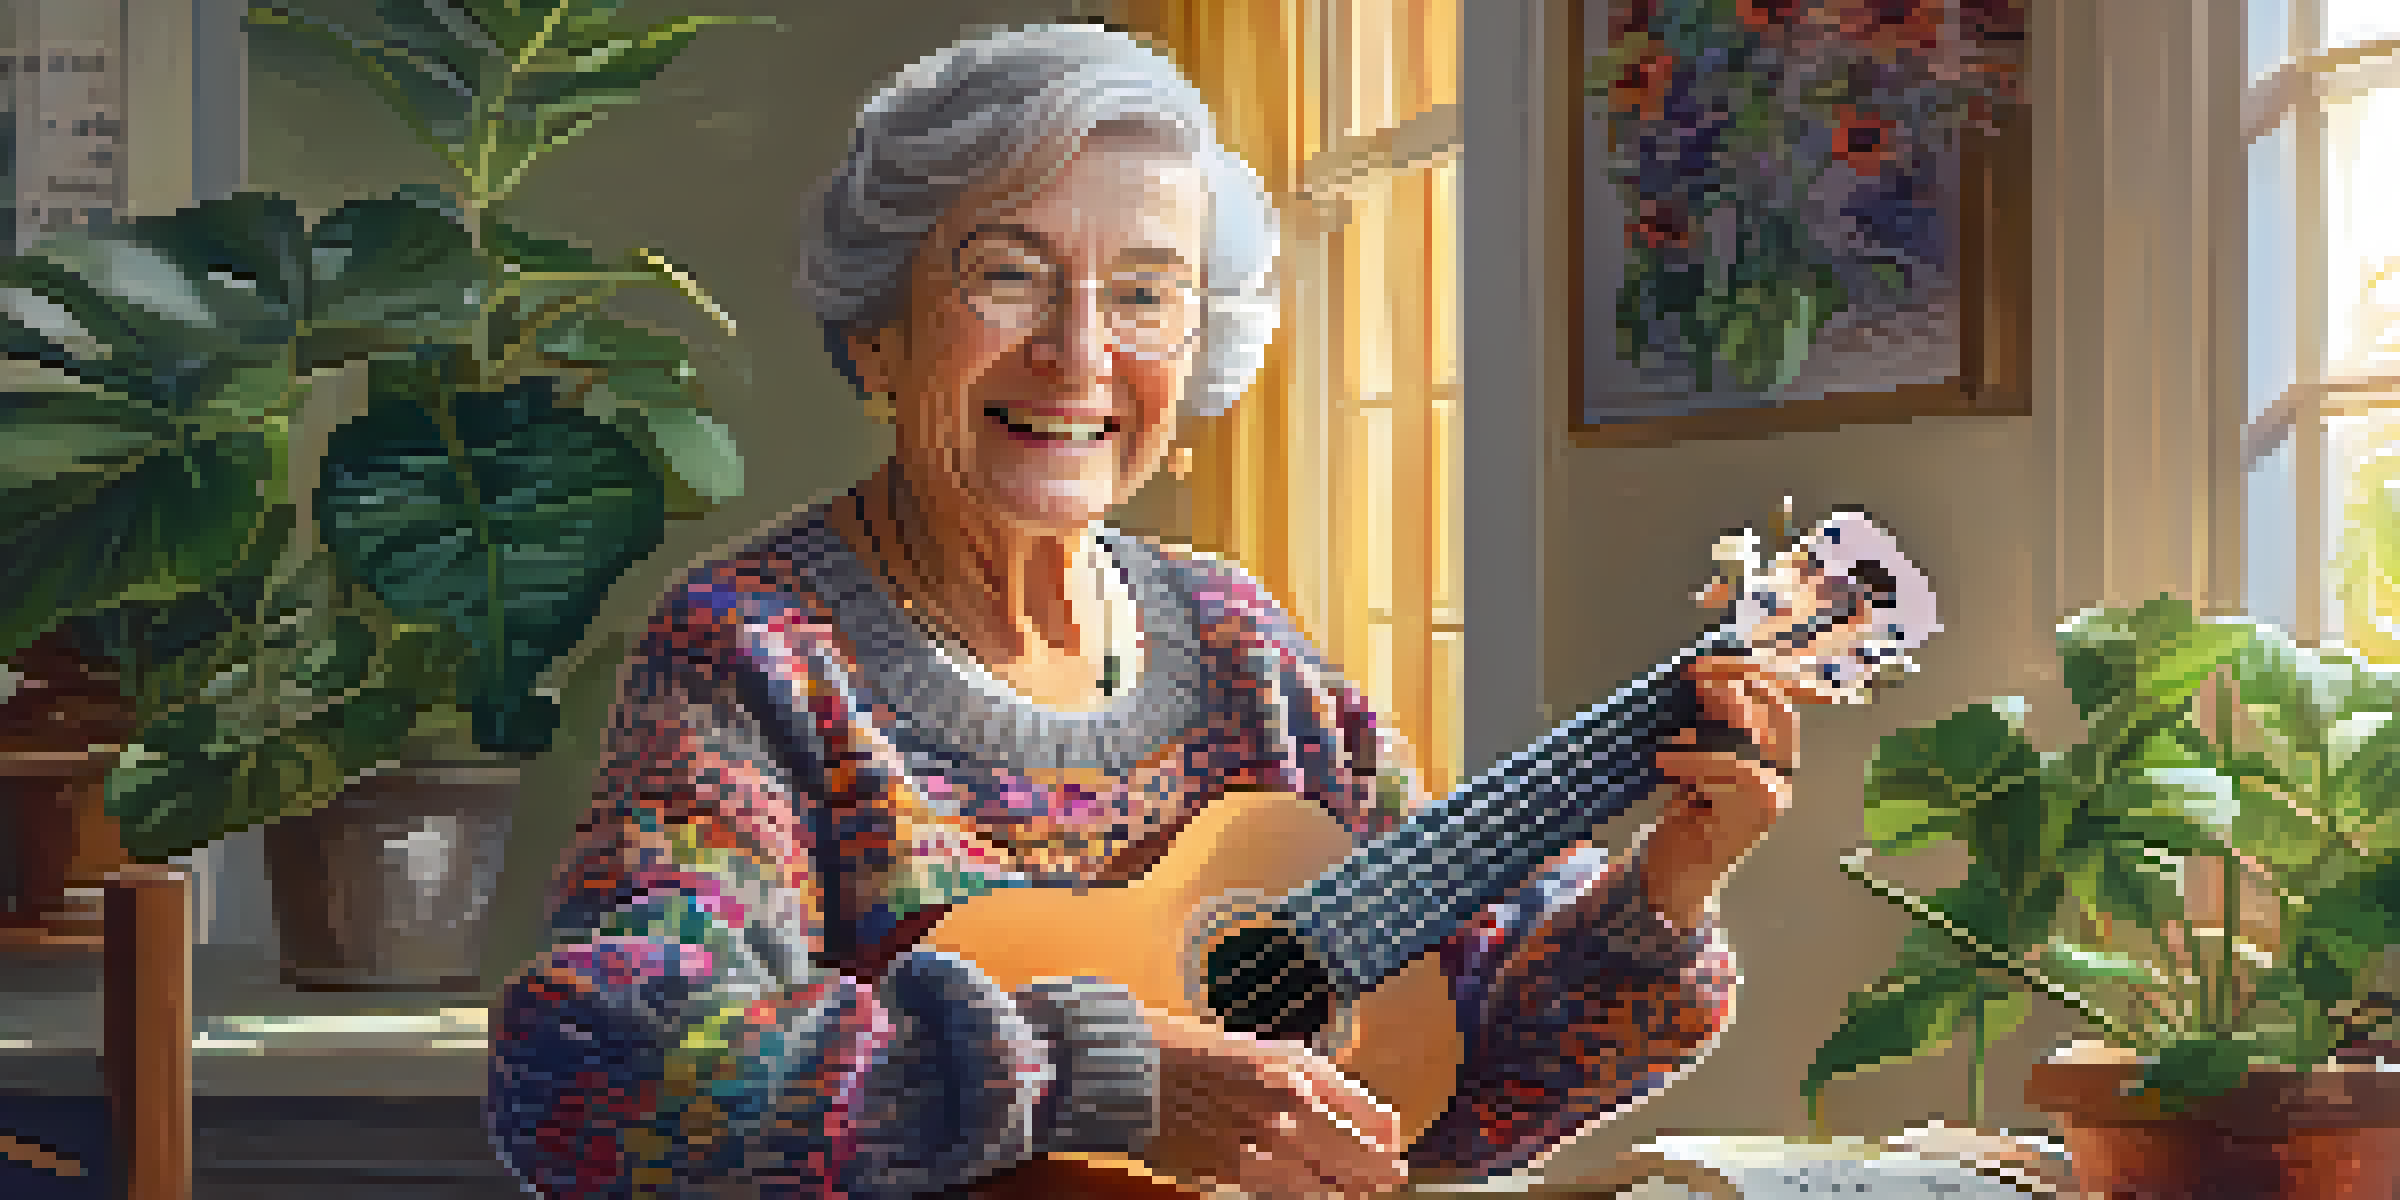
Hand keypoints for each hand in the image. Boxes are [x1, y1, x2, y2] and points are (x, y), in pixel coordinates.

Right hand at [1136, 1008, 1407, 1198]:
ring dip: (1348, 1188)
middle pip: (1356, 1154)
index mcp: (1299, 1071)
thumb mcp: (1267, 1053)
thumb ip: (1314, 1080)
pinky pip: (1284, 1192)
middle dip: (1378, 1169)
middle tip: (1391, 1176)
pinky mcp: (1235, 1170)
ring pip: (1325, 1181)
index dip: (1386, 1134)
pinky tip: (1317, 1193)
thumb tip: (1356, 1111)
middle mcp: (1288, 1107)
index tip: (1392, 1143)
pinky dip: (1307, 1193)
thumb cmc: (1198, 1054)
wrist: (1138, 1070)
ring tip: (1362, 1191)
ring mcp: (1262, 1142)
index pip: (1368, 1114)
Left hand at [1644, 655, 1814, 930]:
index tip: (1704, 660)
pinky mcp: (1756, 815)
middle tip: (1692, 675)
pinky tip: (1665, 761)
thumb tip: (1706, 678)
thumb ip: (1710, 727)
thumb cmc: (1684, 818)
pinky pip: (1736, 769)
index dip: (1746, 670)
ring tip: (1671, 738)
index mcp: (1773, 757)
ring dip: (1710, 724)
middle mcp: (1783, 774)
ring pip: (1755, 737)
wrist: (1676, 878)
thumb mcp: (1697, 761)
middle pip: (1777, 709)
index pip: (1779, 697)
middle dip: (1736, 681)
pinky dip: (1695, 760)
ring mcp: (1774, 796)